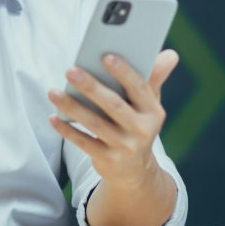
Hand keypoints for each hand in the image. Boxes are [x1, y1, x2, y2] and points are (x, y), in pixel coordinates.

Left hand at [47, 50, 178, 187]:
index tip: (105, 56)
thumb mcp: (150, 104)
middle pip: (114, 105)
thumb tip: (170, 53)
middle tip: (71, 70)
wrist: (136, 171)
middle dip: (91, 87)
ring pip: (95, 124)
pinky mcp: (107, 160)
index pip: (139, 88)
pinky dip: (67, 130)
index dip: (123, 72)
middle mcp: (141, 130)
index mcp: (153, 111)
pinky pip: (84, 142)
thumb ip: (154, 78)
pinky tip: (53, 117)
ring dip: (72, 107)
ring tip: (53, 92)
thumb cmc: (138, 125)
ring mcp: (124, 147)